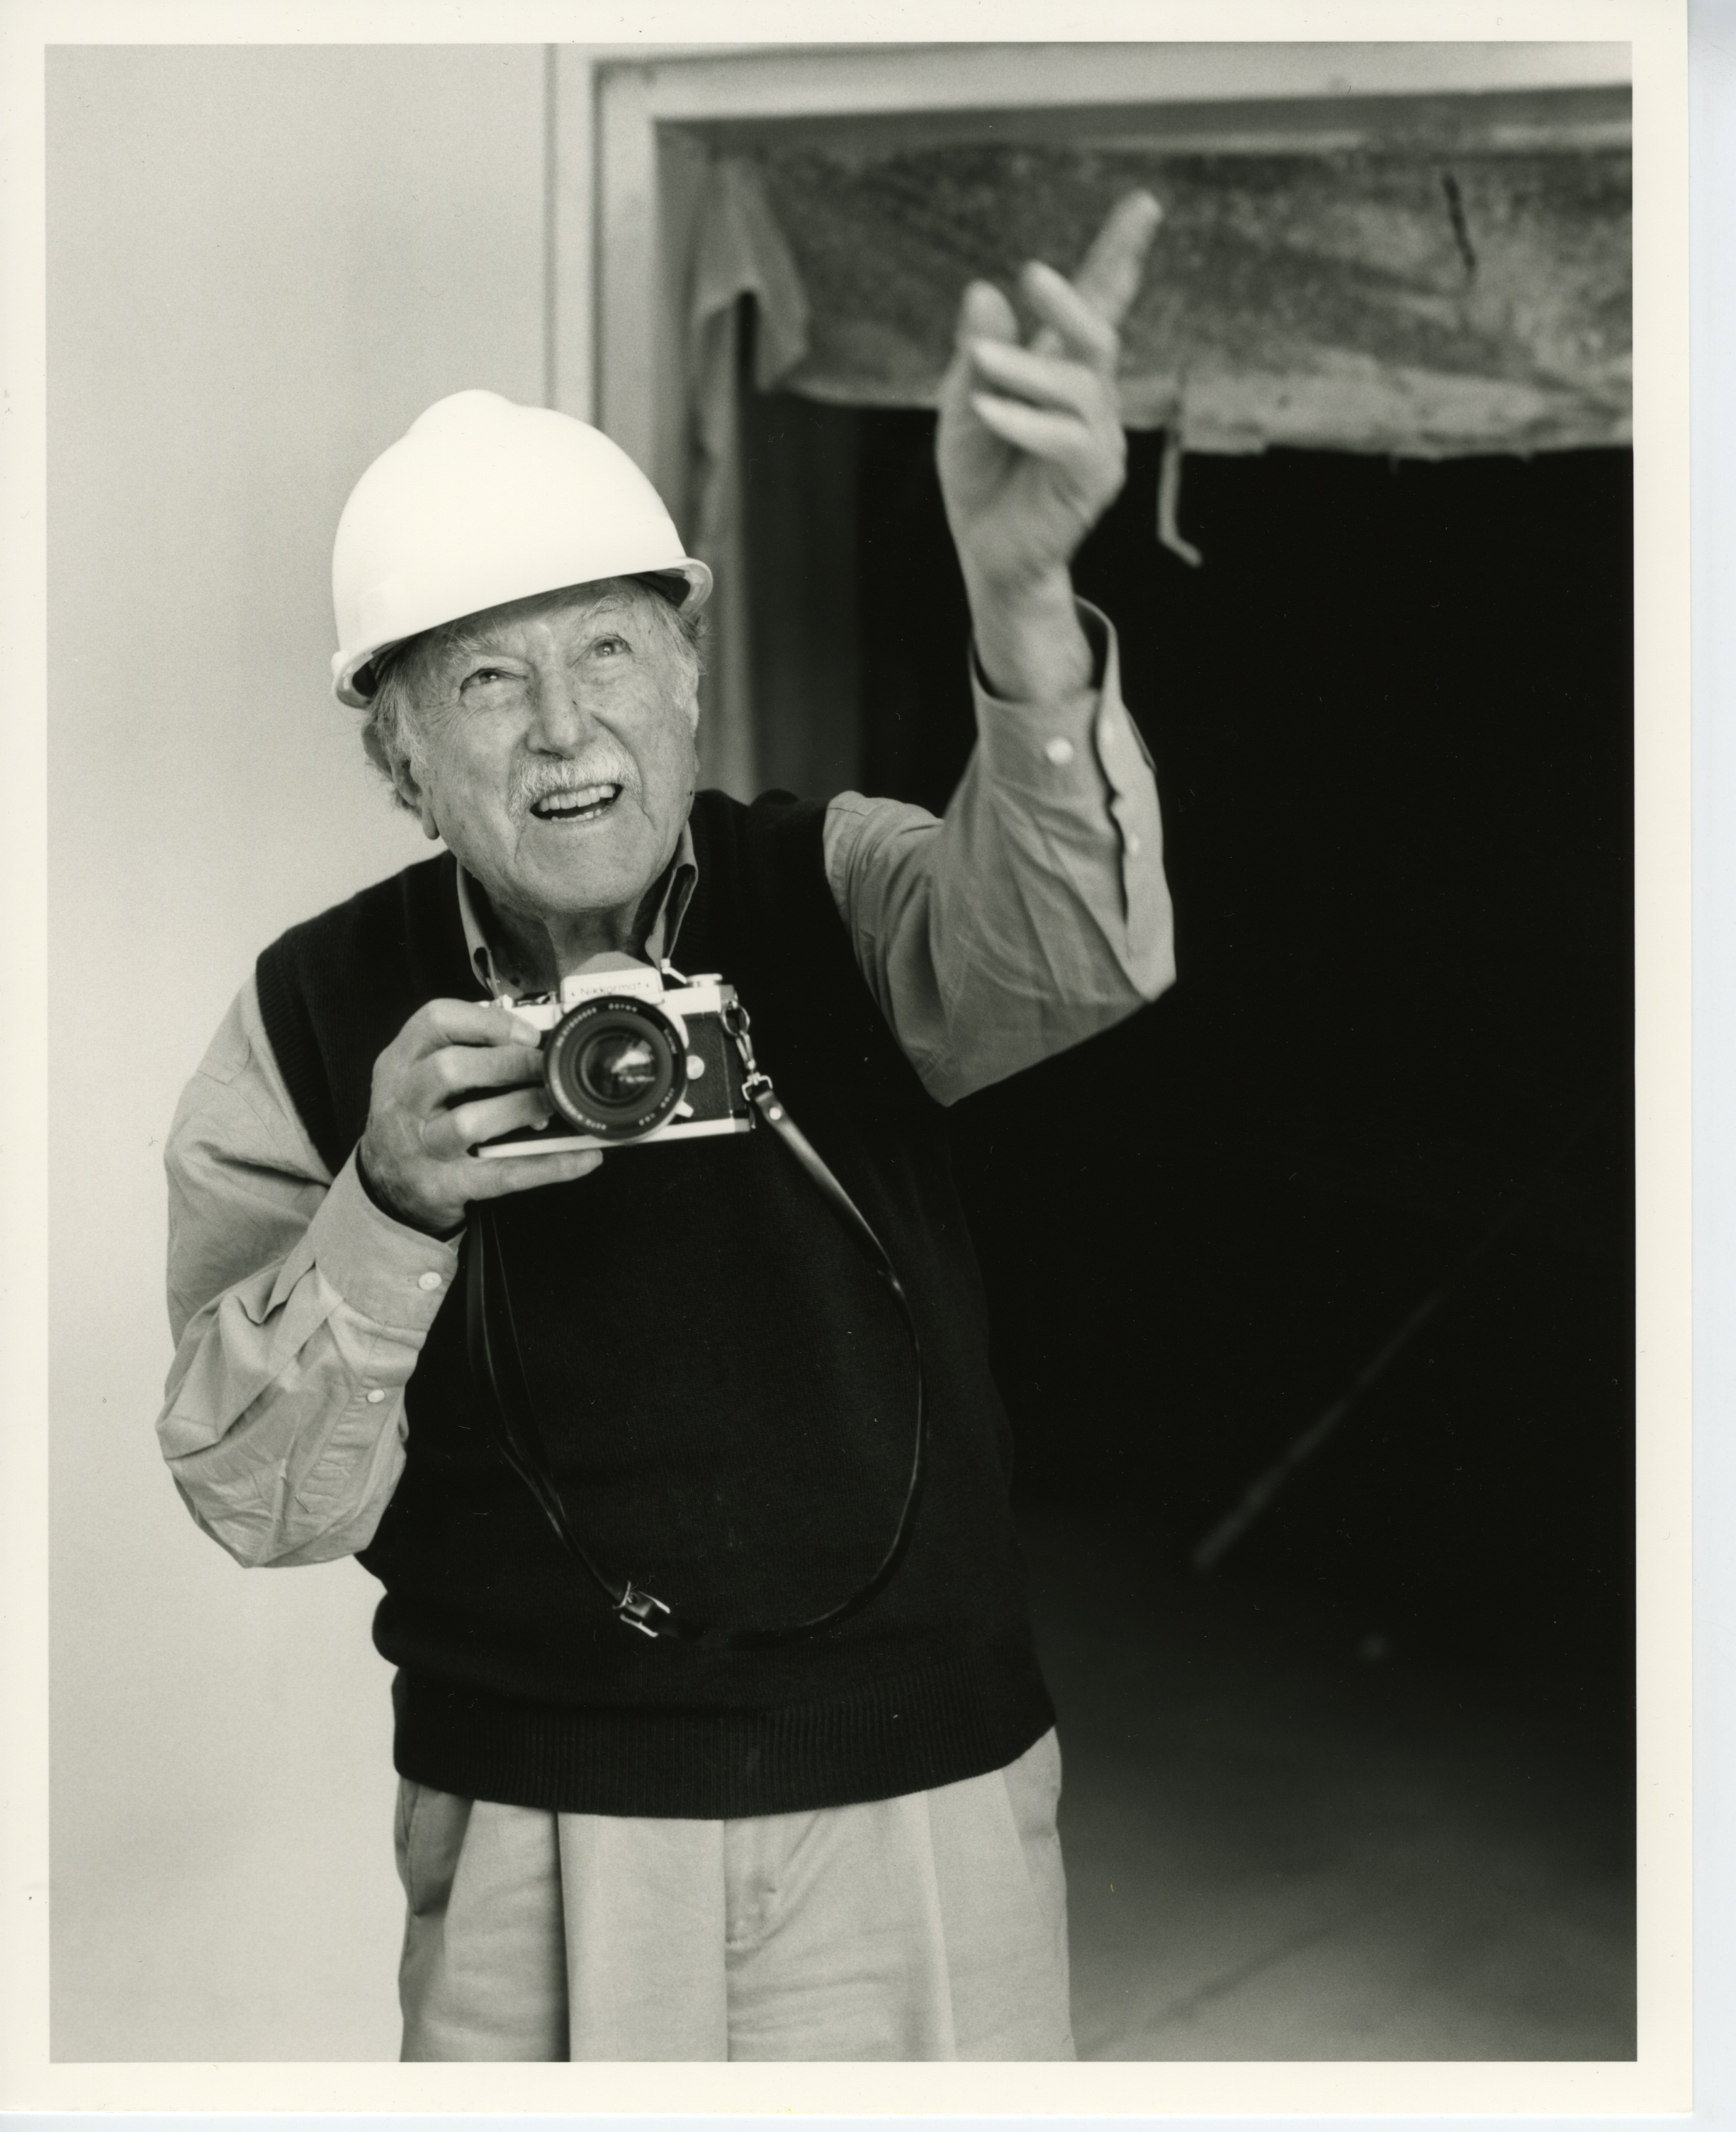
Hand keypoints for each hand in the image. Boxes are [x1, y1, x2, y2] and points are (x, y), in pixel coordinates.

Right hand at [357, 999, 600, 1234]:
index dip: (487, 1022)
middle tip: (547, 1066)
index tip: (528, 1032)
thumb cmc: (415, 1120)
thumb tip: (533, 1036)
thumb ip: (463, 1050)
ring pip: (469, 1122)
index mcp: (400, 1062)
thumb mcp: (419, 1076)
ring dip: (522, 1108)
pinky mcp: (443, 1186)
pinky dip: (547, 1166)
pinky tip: (581, 1158)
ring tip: (556, 1104)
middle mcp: (403, 1101)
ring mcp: (420, 1146)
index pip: (435, 1021)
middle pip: (450, 1068)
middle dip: (509, 1063)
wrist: (386, 1187)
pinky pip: (501, 1175)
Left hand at [935, 191, 1161, 696]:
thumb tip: (984, 290)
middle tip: (1033, 274)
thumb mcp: (961, 405)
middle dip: (1073, 301)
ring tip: (981, 364)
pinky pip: (1065, 438)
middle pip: (1099, 334)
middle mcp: (1091, 396)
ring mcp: (1099, 436)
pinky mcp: (1093, 476)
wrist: (988, 552)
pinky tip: (987, 410)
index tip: (1144, 204)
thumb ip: (974, 356)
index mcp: (1062, 368)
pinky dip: (1024, 420)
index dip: (1120, 254)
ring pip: (1078, 385)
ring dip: (1025, 369)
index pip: (1098, 303)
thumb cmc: (981, 475)